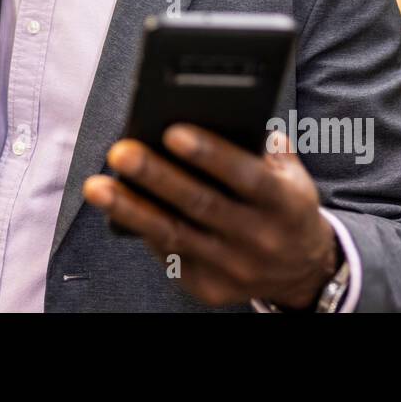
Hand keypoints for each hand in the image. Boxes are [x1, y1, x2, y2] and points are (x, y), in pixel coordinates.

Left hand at [82, 126, 338, 308]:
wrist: (303, 269)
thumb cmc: (284, 202)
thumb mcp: (290, 172)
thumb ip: (261, 145)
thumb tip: (208, 112)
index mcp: (287, 204)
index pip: (248, 177)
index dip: (211, 155)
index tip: (172, 131)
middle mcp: (262, 239)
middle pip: (202, 206)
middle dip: (157, 177)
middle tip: (120, 152)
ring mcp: (235, 269)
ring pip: (175, 235)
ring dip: (131, 210)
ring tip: (96, 186)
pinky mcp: (211, 289)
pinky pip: (170, 256)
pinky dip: (141, 230)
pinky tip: (115, 208)